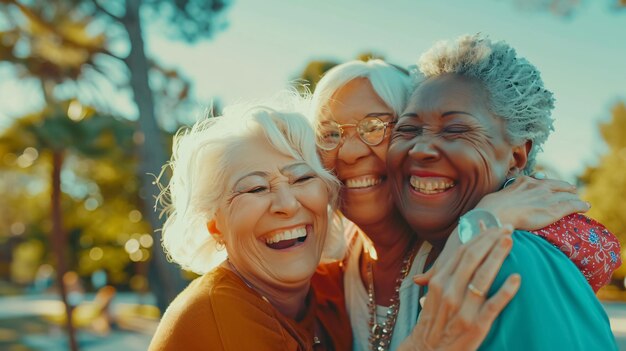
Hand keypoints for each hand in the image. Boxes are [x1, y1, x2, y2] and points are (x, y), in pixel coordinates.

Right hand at [399, 224, 520, 350]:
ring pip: (482, 277)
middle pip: (472, 259)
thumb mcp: (430, 298)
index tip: (492, 227)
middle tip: (507, 229)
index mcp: (439, 283)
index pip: (460, 253)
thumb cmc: (431, 325)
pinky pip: (493, 305)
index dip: (478, 238)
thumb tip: (429, 269)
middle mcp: (449, 292)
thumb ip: (434, 280)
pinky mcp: (476, 326)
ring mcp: (462, 309)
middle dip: (491, 241)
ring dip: (498, 257)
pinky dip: (505, 291)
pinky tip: (516, 279)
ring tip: (511, 242)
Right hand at [476, 175, 589, 230]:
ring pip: (567, 195)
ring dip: (574, 197)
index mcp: (525, 181)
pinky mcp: (553, 210)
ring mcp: (546, 197)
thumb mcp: (501, 192)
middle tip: (572, 190)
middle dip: (566, 188)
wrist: (496, 212)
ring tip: (580, 201)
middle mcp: (538, 186)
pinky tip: (586, 207)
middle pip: (558, 185)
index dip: (550, 184)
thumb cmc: (493, 206)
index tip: (553, 186)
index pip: (543, 181)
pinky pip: (572, 205)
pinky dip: (580, 206)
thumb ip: (510, 191)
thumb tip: (508, 196)